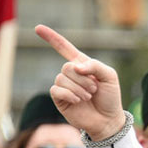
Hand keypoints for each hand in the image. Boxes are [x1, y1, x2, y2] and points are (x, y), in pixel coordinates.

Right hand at [35, 25, 125, 139]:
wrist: (107, 119)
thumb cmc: (110, 97)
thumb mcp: (109, 76)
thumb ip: (95, 65)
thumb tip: (75, 66)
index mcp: (82, 64)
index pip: (64, 48)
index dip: (52, 38)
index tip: (38, 28)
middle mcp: (70, 74)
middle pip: (67, 66)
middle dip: (83, 79)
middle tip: (94, 89)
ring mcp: (64, 86)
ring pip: (62, 78)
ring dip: (79, 88)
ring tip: (89, 97)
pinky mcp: (59, 98)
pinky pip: (56, 90)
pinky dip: (69, 94)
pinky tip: (78, 100)